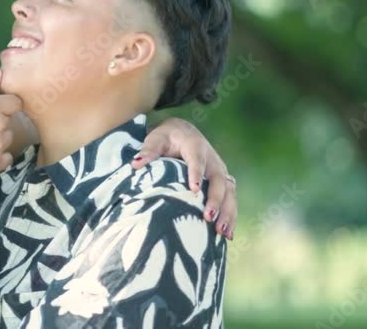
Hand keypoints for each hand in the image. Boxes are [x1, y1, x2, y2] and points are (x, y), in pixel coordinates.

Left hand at [131, 117, 236, 239]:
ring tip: (221, 232)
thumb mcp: (156, 140)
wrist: (183, 132)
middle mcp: (212, 159)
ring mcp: (220, 171)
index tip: (194, 189)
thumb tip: (135, 164)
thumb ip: (148, 151)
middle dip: (215, 199)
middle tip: (207, 217)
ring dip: (227, 212)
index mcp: (195, 146)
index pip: (197, 160)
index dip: (196, 174)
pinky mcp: (223, 182)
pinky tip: (227, 235)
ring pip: (229, 192)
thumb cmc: (166, 137)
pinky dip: (231, 216)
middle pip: (218, 179)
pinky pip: (230, 199)